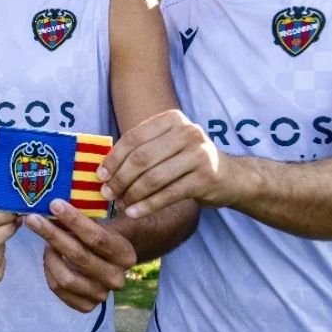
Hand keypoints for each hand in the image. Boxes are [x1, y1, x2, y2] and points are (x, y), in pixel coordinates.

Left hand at [25, 199, 135, 311]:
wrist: (109, 263)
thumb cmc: (100, 237)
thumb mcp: (98, 225)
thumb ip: (80, 219)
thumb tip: (51, 206)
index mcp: (125, 254)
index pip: (97, 238)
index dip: (74, 221)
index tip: (54, 204)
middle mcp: (116, 278)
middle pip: (79, 256)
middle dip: (53, 235)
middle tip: (33, 219)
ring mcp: (102, 295)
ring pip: (66, 278)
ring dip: (50, 256)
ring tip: (45, 242)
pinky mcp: (86, 306)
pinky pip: (58, 288)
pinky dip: (49, 271)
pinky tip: (50, 257)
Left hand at [97, 109, 226, 218]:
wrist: (230, 177)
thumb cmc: (188, 162)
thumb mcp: (167, 146)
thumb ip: (140, 151)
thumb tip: (102, 169)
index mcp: (173, 119)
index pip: (134, 138)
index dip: (113, 158)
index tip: (100, 175)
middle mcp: (188, 132)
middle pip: (142, 158)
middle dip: (120, 178)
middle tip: (107, 193)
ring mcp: (199, 154)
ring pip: (154, 178)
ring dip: (132, 194)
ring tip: (120, 204)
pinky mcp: (206, 178)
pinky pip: (169, 194)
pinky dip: (147, 206)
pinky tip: (134, 213)